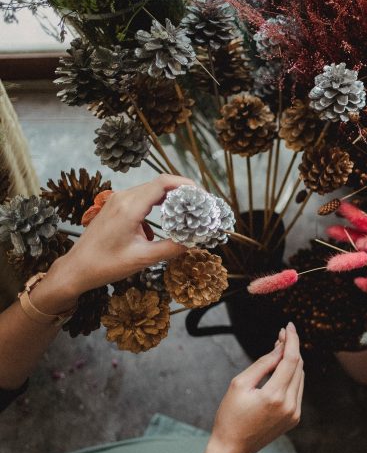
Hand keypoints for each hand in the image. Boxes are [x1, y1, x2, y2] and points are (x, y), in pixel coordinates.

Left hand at [40, 175, 194, 310]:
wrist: (76, 268)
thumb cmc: (106, 265)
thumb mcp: (143, 258)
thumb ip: (172, 248)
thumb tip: (195, 240)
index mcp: (130, 207)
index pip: (164, 183)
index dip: (187, 185)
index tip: (203, 197)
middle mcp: (123, 198)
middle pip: (160, 184)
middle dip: (183, 192)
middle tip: (201, 207)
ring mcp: (117, 200)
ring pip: (151, 190)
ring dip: (171, 198)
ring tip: (188, 211)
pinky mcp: (115, 206)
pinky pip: (142, 197)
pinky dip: (159, 204)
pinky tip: (167, 218)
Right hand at [208, 323, 303, 452]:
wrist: (233, 449)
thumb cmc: (230, 416)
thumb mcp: (240, 384)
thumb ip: (263, 364)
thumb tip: (280, 347)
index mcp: (275, 396)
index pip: (291, 359)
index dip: (292, 340)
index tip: (289, 326)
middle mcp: (290, 405)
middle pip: (298, 367)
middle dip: (291, 348)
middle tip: (281, 335)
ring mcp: (295, 413)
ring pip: (300, 378)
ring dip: (292, 362)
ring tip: (279, 350)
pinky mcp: (295, 418)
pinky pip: (298, 390)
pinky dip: (292, 377)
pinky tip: (281, 370)